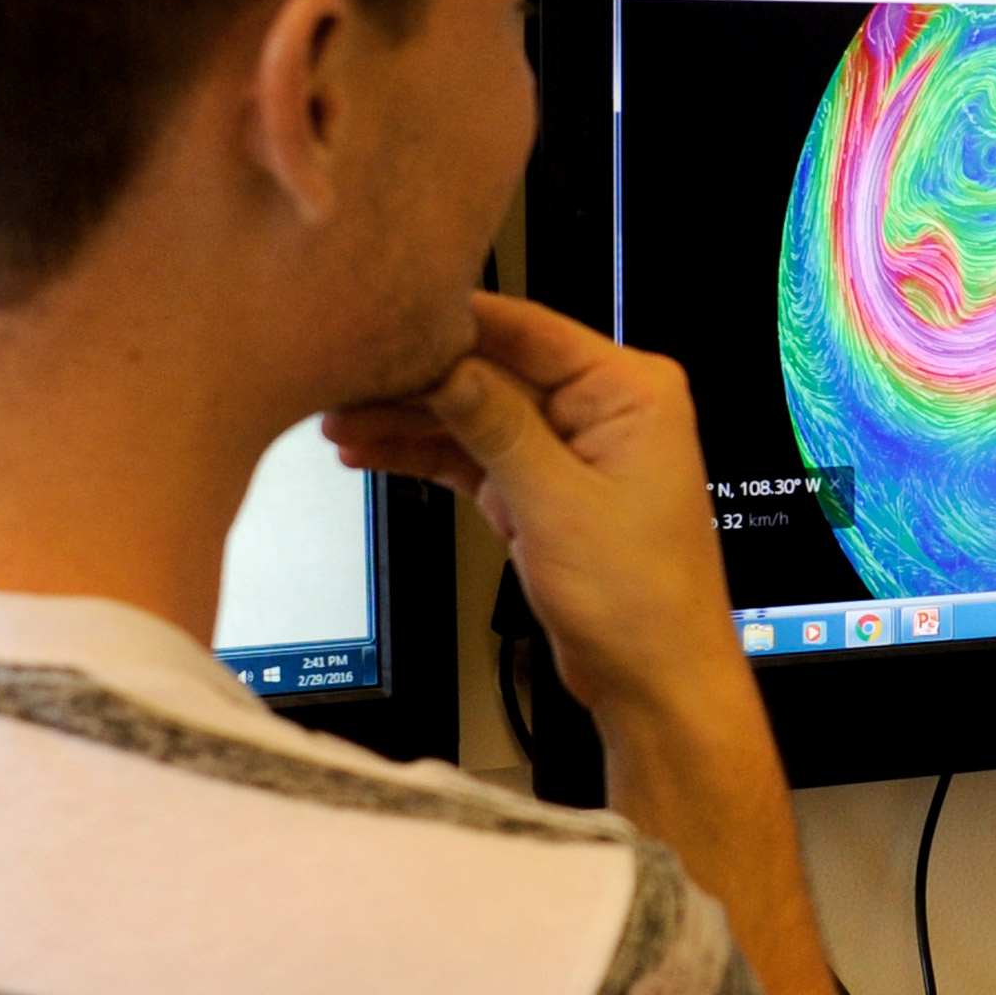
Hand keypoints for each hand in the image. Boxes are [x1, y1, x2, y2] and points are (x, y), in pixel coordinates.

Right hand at [324, 293, 745, 723]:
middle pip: (492, 371)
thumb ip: (496, 425)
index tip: (391, 315)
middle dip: (418, 380)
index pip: (528, 331)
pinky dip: (426, 455)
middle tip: (346, 378)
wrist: (654, 679)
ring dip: (409, 420)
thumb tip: (445, 365)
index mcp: (632, 391)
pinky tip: (372, 450)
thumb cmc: (643, 600)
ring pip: (474, 414)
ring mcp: (571, 449)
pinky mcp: (543, 488)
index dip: (455, 321)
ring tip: (342, 419)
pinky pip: (474, 455)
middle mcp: (604, 409)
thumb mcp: (556, 501)